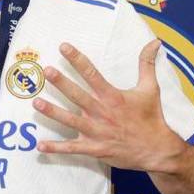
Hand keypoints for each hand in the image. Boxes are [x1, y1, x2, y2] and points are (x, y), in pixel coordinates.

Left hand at [32, 40, 186, 172]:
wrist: (158, 150)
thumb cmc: (151, 117)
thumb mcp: (150, 89)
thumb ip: (147, 64)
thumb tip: (155, 42)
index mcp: (112, 97)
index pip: (92, 74)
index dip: (77, 59)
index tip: (63, 47)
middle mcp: (102, 112)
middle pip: (78, 95)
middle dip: (62, 83)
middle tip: (47, 71)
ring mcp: (97, 132)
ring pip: (71, 121)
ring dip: (53, 112)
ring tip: (36, 103)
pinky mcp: (95, 149)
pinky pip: (73, 148)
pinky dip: (56, 148)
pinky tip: (40, 146)